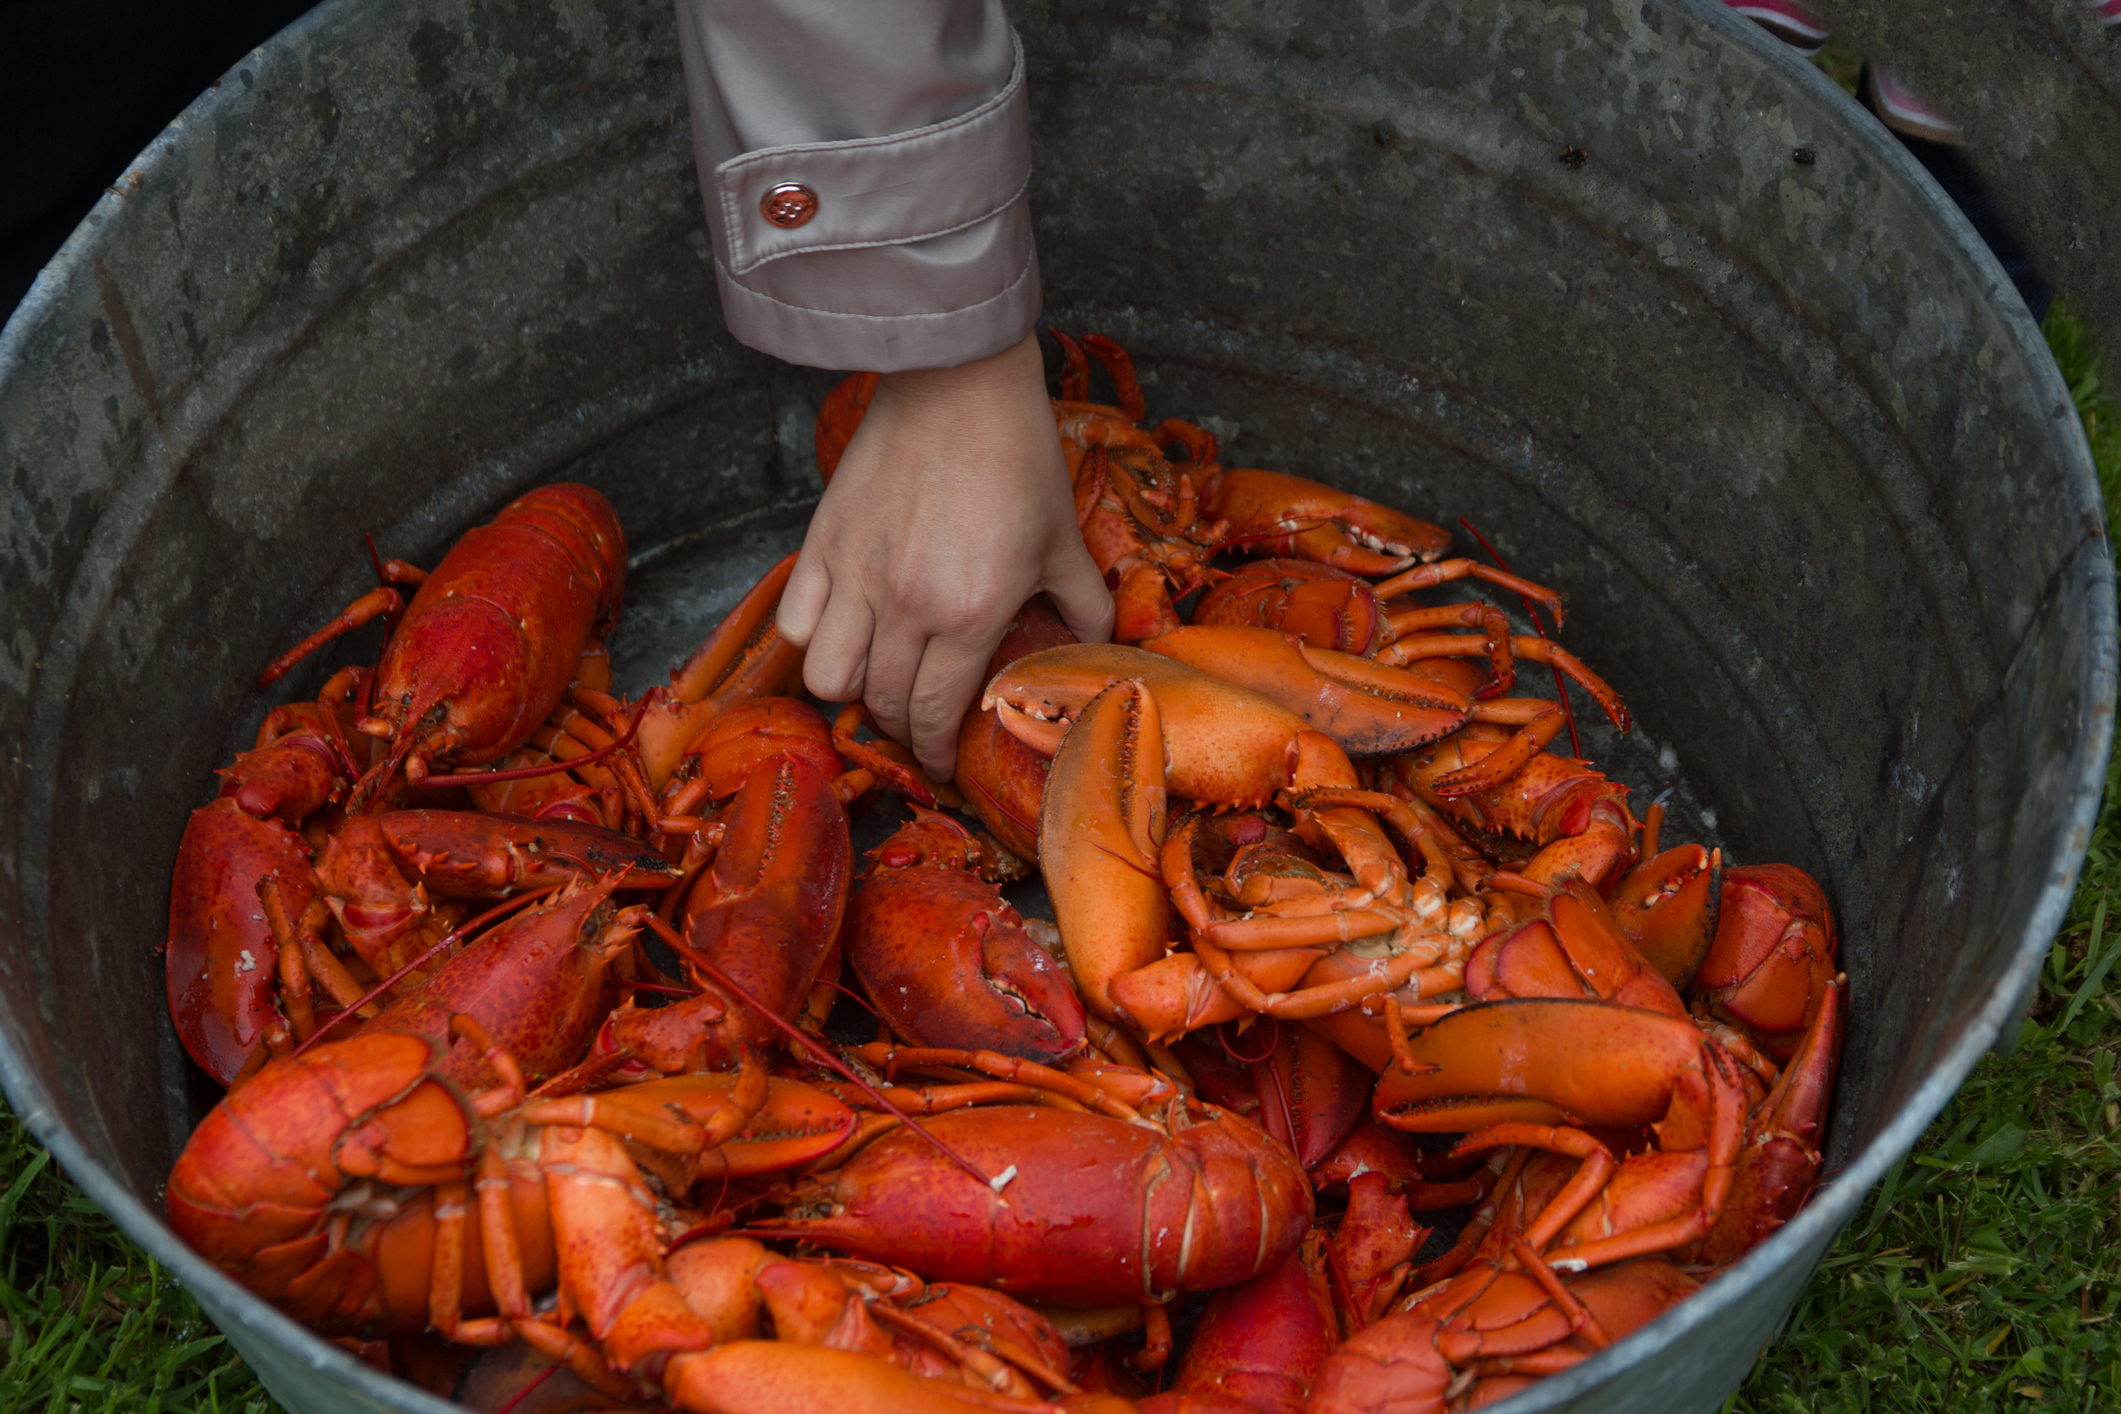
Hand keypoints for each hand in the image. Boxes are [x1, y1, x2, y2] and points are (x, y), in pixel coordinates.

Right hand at [776, 332, 1113, 779]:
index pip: (935, 714)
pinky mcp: (823, 545)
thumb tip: (1097, 643)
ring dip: (851, 694)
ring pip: (828, 678)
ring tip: (873, 683)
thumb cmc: (1016, 456)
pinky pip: (796, 624)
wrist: (958, 385)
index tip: (940, 761)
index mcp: (970, 616)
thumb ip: (1082, 602)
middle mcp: (906, 608)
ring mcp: (857, 577)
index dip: (934, 751)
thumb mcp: (1061, 537)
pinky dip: (812, 643)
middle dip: (900, 729)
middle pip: (884, 705)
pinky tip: (838, 635)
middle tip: (914, 726)